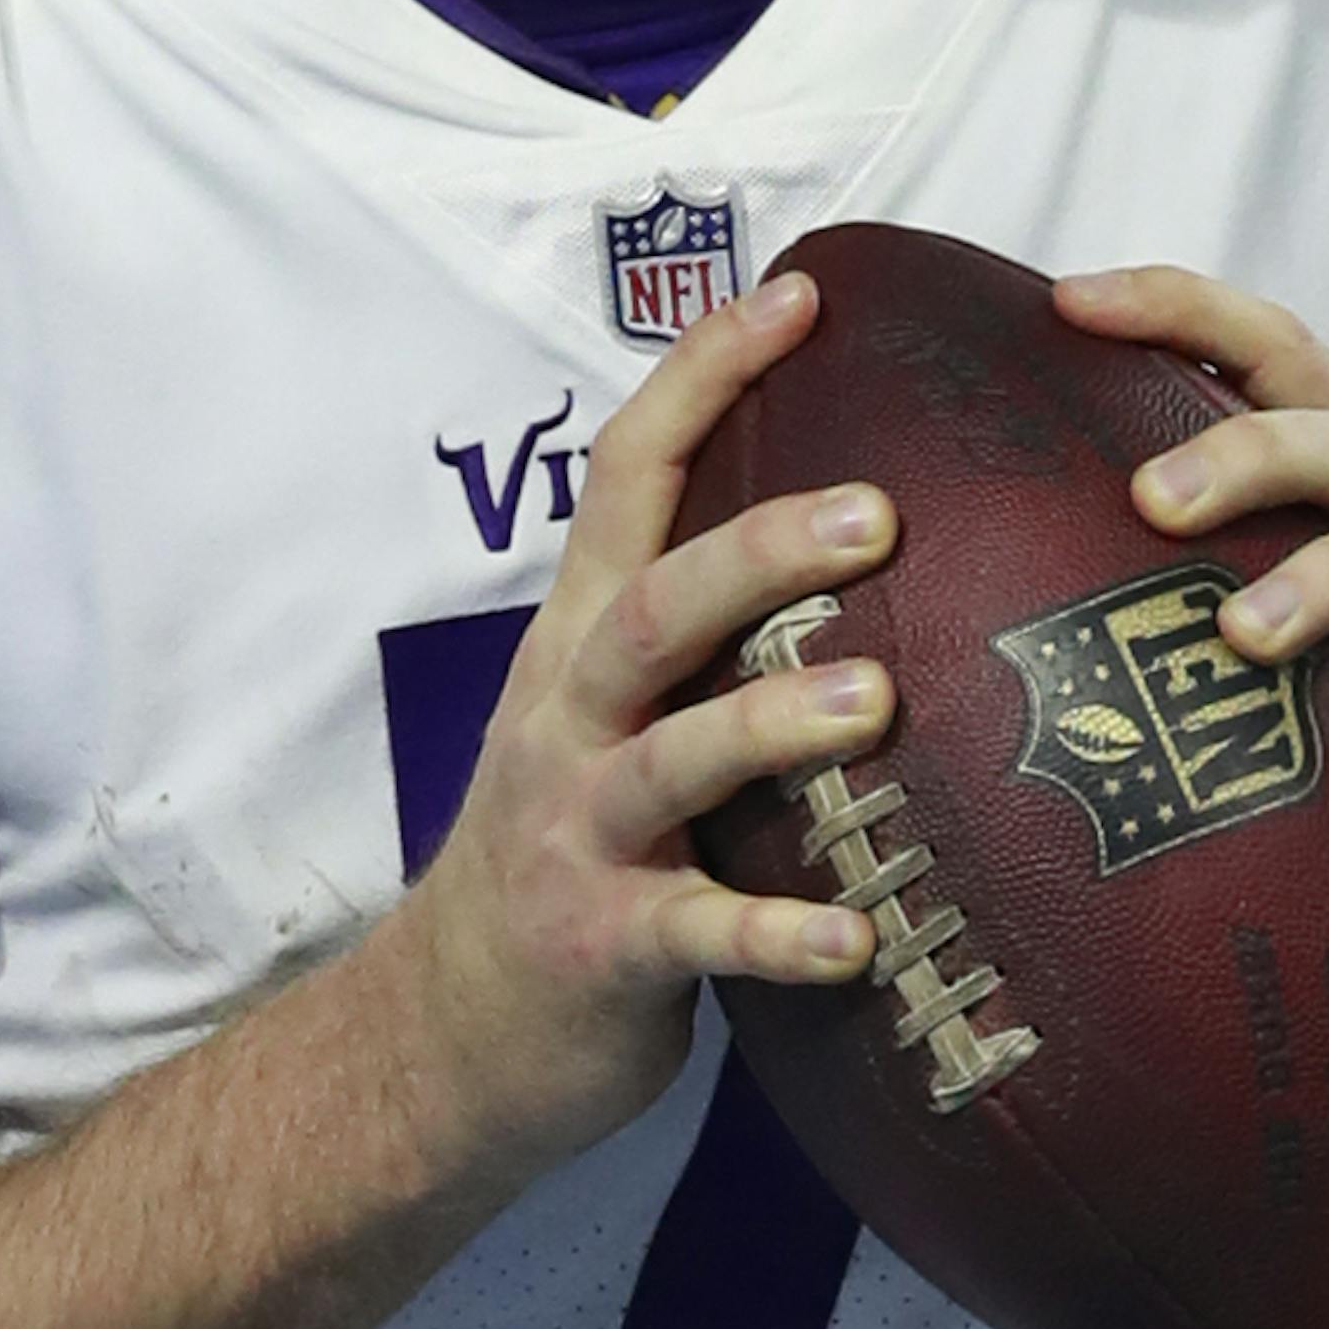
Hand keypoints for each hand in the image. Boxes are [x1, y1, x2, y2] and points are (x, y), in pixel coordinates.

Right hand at [409, 275, 896, 1170]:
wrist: (450, 1033)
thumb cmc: (575, 853)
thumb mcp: (611, 720)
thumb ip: (703, 638)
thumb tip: (869, 527)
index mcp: (578, 643)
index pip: (629, 477)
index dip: (704, 379)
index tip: (800, 295)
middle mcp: (569, 719)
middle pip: (652, 606)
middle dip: (757, 551)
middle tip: (878, 513)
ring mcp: (580, 834)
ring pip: (671, 757)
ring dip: (768, 723)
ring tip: (874, 700)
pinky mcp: (604, 947)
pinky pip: (697, 936)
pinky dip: (777, 936)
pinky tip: (861, 938)